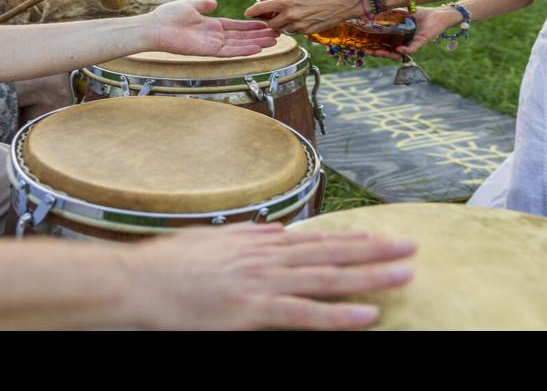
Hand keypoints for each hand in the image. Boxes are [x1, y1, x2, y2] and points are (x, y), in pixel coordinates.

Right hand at [123, 222, 415, 329]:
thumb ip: (248, 238)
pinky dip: (337, 314)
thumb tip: (277, 231)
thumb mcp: (213, 242)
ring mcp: (261, 285)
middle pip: (331, 254)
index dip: (353, 239)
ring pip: (326, 279)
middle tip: (412, 248)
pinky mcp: (250, 312)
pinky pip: (303, 315)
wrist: (133, 282)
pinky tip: (367, 314)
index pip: (316, 240)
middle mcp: (266, 260)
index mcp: (258, 245)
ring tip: (405, 274)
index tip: (384, 237)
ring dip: (369, 277)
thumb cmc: (167, 266)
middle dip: (374, 252)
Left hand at [148, 0, 278, 56]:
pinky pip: (230, 51)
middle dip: (260, 36)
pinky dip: (244, 50)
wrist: (155, 27)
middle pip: (242, 36)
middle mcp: (215, 36)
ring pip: (240, 44)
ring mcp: (213, 44)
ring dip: (257, 43)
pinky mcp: (208, 51)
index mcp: (211, 25)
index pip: (236, 26)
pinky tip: (257, 49)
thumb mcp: (189, 5)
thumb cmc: (168, 16)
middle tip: (277, 35)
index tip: (266, 24)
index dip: (251, 25)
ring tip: (273, 42)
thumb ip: (203, 4)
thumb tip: (214, 2)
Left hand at [244, 0, 356, 34]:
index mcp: (287, 2)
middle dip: (269, 22)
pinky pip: (294, 32)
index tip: (248, 12)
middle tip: (269, 17)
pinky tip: (302, 20)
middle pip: (270, 24)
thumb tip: (266, 1)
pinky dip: (294, 28)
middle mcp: (291, 15)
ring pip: (283, 29)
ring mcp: (299, 25)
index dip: (253, 11)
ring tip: (291, 16)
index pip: (262, 8)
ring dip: (283, 25)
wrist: (341, 4)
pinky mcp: (306, 32)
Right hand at [363, 6, 461, 59]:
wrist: (437, 14)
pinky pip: (412, 48)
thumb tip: (371, 9)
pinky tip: (398, 49)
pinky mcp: (420, 42)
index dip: (373, 47)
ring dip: (388, 54)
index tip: (363, 47)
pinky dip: (405, 50)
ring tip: (379, 52)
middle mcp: (403, 43)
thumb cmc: (419, 13)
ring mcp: (411, 43)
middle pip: (388, 52)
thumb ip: (388, 12)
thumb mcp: (400, 12)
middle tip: (368, 51)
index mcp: (397, 37)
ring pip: (398, 53)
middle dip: (377, 53)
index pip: (383, 45)